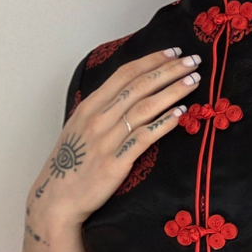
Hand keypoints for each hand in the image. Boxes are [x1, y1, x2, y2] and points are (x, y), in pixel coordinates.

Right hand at [26, 47, 201, 235]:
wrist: (57, 198)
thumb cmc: (71, 166)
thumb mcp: (80, 129)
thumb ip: (102, 112)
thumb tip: (127, 97)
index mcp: (89, 107)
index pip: (125, 75)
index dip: (151, 60)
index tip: (174, 52)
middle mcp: (98, 118)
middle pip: (139, 86)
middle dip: (168, 70)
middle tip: (193, 61)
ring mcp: (107, 139)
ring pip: (145, 108)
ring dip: (172, 92)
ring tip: (193, 82)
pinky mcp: (116, 162)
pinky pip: (143, 137)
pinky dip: (163, 124)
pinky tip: (181, 114)